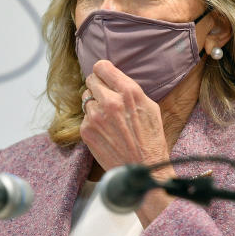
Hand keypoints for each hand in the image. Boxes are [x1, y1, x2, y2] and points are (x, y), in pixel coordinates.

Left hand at [80, 60, 177, 226]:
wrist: (143, 169)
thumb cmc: (150, 139)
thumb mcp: (150, 107)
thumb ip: (130, 90)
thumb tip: (114, 78)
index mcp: (128, 92)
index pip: (102, 66)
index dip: (103, 72)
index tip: (105, 77)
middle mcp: (110, 101)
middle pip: (91, 80)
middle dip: (98, 87)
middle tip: (107, 98)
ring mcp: (95, 116)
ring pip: (86, 98)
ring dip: (94, 104)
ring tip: (108, 118)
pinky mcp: (86, 131)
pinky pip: (84, 117)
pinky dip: (92, 121)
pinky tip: (105, 131)